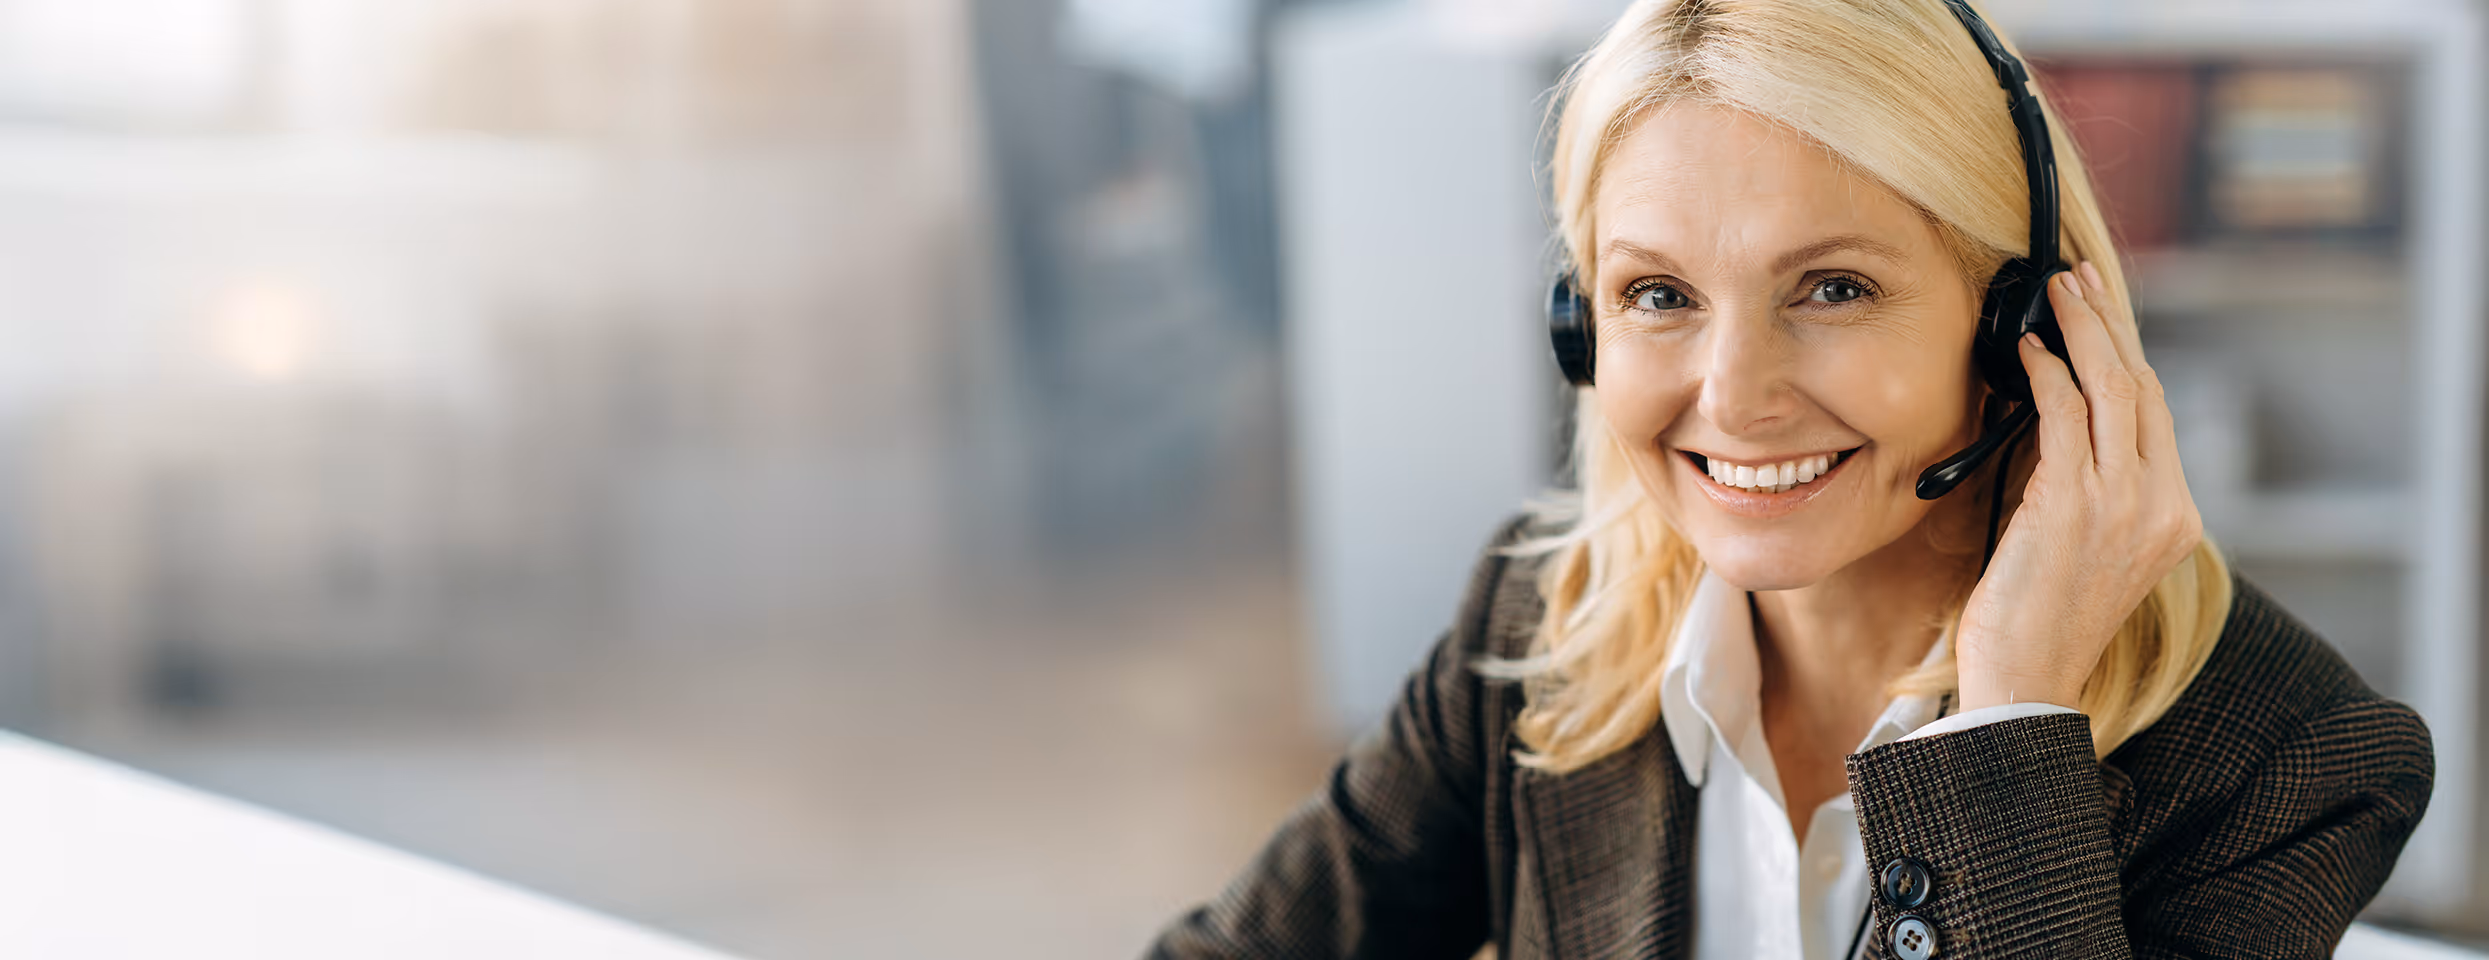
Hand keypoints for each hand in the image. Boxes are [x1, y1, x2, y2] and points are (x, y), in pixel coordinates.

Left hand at [1955, 261, 2203, 712]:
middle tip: (2077, 279)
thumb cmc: (2038, 622)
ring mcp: (2124, 505)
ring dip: (2080, 330)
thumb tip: (2056, 417)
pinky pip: (2065, 417)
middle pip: (2142, 388)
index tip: (2101, 311)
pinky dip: (2046, 373)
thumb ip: (2087, 489)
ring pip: (2112, 389)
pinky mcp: (2075, 505)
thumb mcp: (2083, 548)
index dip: (2127, 353)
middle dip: (2109, 323)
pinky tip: (2026, 350)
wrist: (2027, 684)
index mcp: (2175, 518)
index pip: (2155, 413)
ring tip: (2054, 293)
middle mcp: (2162, 507)